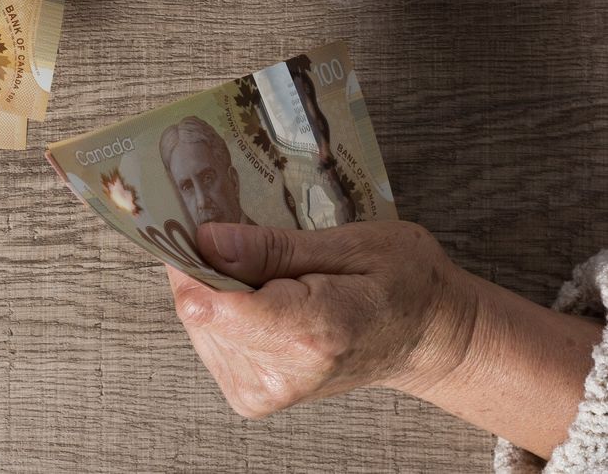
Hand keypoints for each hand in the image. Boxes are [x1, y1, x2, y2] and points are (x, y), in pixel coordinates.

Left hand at [167, 221, 475, 417]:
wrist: (430, 340)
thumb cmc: (404, 283)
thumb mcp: (352, 243)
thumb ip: (273, 248)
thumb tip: (206, 240)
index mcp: (309, 334)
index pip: (207, 303)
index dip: (190, 258)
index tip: (197, 223)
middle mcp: (280, 374)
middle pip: (196, 309)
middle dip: (208, 268)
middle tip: (248, 242)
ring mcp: (264, 393)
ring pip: (198, 323)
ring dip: (218, 291)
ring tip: (269, 275)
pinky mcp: (253, 397)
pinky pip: (210, 340)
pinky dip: (226, 312)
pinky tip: (263, 301)